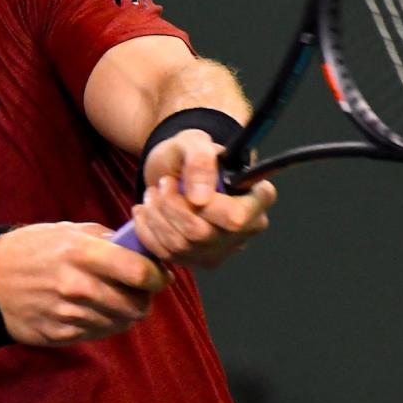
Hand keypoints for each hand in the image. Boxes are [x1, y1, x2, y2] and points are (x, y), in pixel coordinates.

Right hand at [0, 222, 169, 346]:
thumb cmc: (32, 249)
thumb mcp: (67, 231)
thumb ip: (106, 240)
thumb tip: (142, 250)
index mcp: (82, 253)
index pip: (139, 272)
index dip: (157, 276)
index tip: (159, 275)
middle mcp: (78, 286)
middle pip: (136, 304)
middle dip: (144, 298)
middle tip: (139, 290)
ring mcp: (69, 314)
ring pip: (121, 323)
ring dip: (125, 312)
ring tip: (114, 298)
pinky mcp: (62, 334)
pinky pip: (99, 333)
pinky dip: (104, 323)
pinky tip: (93, 309)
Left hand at [131, 129, 275, 268]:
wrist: (173, 170)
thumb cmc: (190, 154)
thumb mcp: (194, 142)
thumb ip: (201, 161)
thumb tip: (201, 198)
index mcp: (256, 198)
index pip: (237, 217)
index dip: (207, 206)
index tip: (184, 186)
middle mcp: (245, 230)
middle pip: (202, 234)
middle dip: (171, 207)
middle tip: (163, 184)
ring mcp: (221, 249)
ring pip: (180, 245)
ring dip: (157, 216)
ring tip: (153, 194)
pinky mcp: (196, 260)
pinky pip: (165, 254)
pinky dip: (147, 230)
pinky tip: (145, 211)